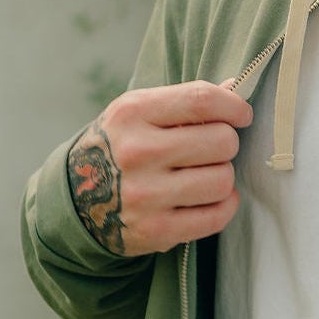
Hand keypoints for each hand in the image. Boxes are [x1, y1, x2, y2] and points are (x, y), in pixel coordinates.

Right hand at [67, 82, 253, 256]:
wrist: (77, 197)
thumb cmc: (122, 145)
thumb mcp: (140, 112)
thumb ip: (186, 100)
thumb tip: (237, 88)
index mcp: (133, 113)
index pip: (202, 100)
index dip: (234, 107)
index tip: (242, 116)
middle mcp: (136, 152)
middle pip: (221, 141)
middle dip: (226, 144)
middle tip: (212, 150)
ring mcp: (145, 194)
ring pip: (223, 180)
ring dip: (223, 177)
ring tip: (205, 174)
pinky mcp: (156, 230)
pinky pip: (217, 216)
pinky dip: (224, 206)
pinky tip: (210, 198)